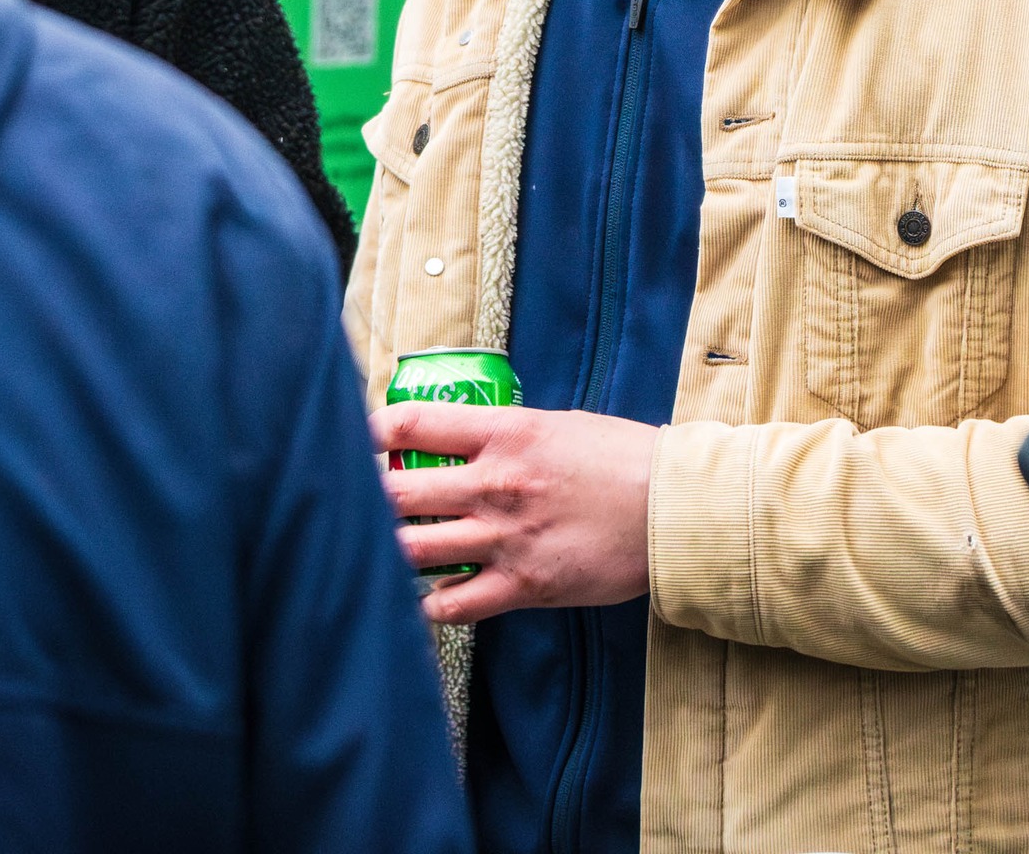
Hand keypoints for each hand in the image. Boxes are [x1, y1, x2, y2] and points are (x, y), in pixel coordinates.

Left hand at [371, 399, 660, 624]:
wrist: (674, 509)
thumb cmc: (623, 458)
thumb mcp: (559, 424)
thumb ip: (507, 433)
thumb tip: (464, 440)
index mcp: (505, 431)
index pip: (411, 422)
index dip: (371, 431)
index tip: (359, 441)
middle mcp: (494, 483)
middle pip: (396, 492)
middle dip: (365, 498)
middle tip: (354, 501)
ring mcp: (504, 538)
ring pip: (412, 550)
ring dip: (389, 550)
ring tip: (383, 549)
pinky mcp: (522, 586)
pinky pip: (452, 606)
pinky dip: (430, 603)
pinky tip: (429, 594)